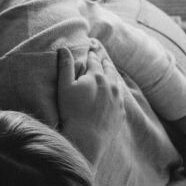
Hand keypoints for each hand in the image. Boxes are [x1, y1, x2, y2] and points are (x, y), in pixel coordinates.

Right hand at [57, 46, 124, 165]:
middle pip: (109, 70)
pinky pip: (121, 98)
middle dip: (104, 64)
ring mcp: (118, 99)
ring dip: (113, 77)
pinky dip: (117, 92)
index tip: (91, 52)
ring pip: (117, 83)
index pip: (94, 62)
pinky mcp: (121, 113)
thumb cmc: (71, 111)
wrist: (87, 137)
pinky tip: (115, 93)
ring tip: (110, 74)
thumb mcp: (64, 86)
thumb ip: (65, 66)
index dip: (91, 56)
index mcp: (96, 76)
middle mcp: (110, 85)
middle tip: (103, 60)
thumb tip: (64, 48)